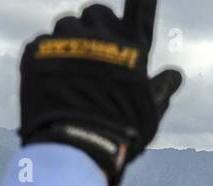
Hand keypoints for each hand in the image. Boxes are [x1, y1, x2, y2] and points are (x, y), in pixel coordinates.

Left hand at [20, 1, 182, 185]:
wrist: (75, 145)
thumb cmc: (121, 134)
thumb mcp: (148, 114)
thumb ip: (161, 90)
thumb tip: (175, 74)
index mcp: (130, 51)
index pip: (141, 11)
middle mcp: (100, 37)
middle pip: (95, 12)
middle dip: (95, 26)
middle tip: (92, 53)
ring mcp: (67, 41)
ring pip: (65, 25)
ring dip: (69, 42)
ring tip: (69, 73)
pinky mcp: (37, 51)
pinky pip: (41, 44)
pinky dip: (45, 59)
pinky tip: (49, 84)